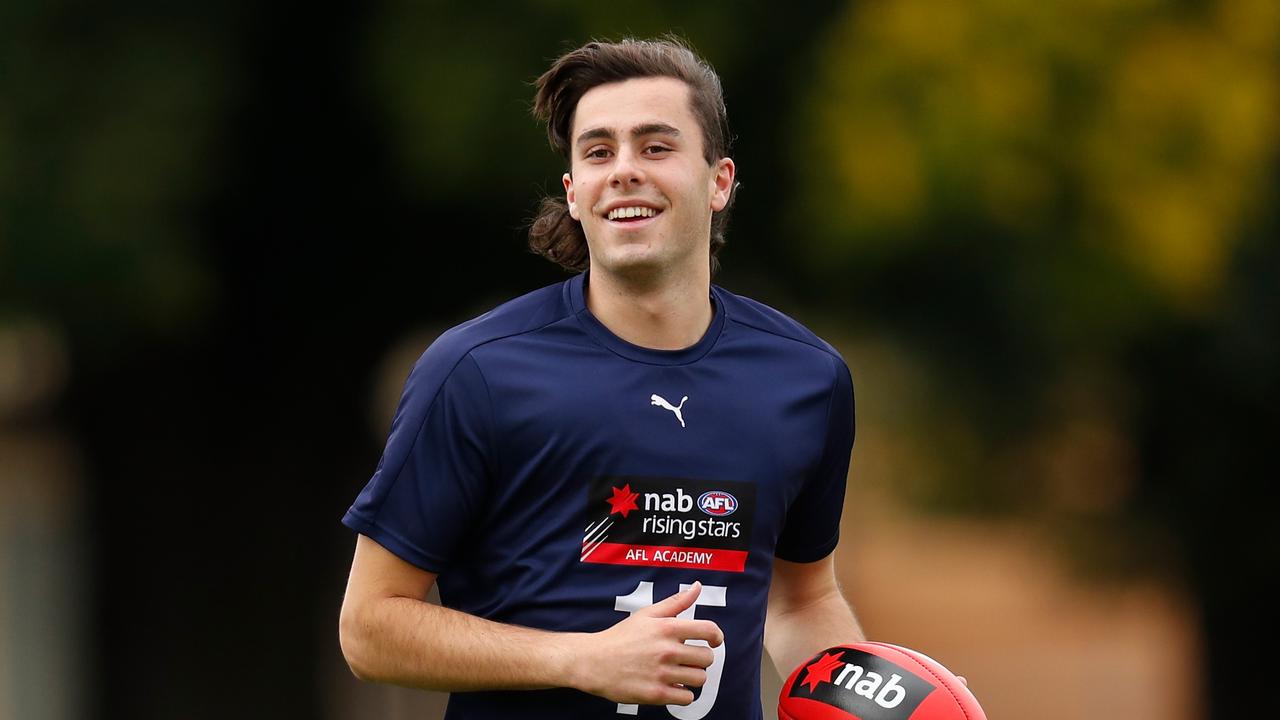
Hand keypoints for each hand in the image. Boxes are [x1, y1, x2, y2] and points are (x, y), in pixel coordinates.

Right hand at [570, 582, 723, 705]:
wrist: (593, 661)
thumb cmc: (621, 636)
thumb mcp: (647, 614)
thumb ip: (676, 602)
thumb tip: (697, 586)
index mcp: (667, 628)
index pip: (709, 630)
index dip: (716, 637)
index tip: (713, 641)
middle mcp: (666, 650)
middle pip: (707, 658)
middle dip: (701, 659)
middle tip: (688, 659)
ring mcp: (662, 674)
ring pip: (700, 679)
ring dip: (693, 677)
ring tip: (679, 673)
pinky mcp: (656, 695)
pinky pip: (687, 698)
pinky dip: (682, 693)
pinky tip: (671, 685)